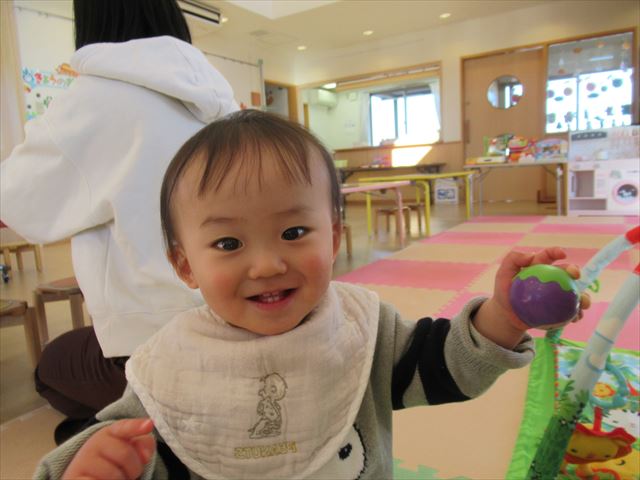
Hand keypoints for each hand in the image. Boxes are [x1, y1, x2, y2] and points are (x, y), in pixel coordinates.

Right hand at [63, 418, 155, 479]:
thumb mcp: (128, 450)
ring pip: (115, 474)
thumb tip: (145, 454)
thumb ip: (142, 446)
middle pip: (126, 454)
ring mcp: (83, 461)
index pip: (124, 427)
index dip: (136, 426)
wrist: (82, 475)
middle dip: (134, 469)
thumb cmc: (112, 462)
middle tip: (128, 473)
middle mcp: (94, 443)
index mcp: (110, 432)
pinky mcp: (74, 477)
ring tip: (115, 479)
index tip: (148, 425)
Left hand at [474, 247, 590, 347]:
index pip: (549, 256)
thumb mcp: (503, 274)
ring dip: (583, 297)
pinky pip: (572, 313)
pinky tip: (575, 318)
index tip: (562, 254)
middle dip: (575, 271)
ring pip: (576, 293)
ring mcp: (558, 295)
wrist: (506, 315)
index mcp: (539, 267)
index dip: (556, 252)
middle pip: (568, 273)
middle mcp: (553, 279)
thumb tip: (530, 255)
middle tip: (575, 275)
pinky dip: (577, 315)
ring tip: (582, 302)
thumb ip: (513, 259)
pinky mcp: (560, 311)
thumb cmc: (504, 292)